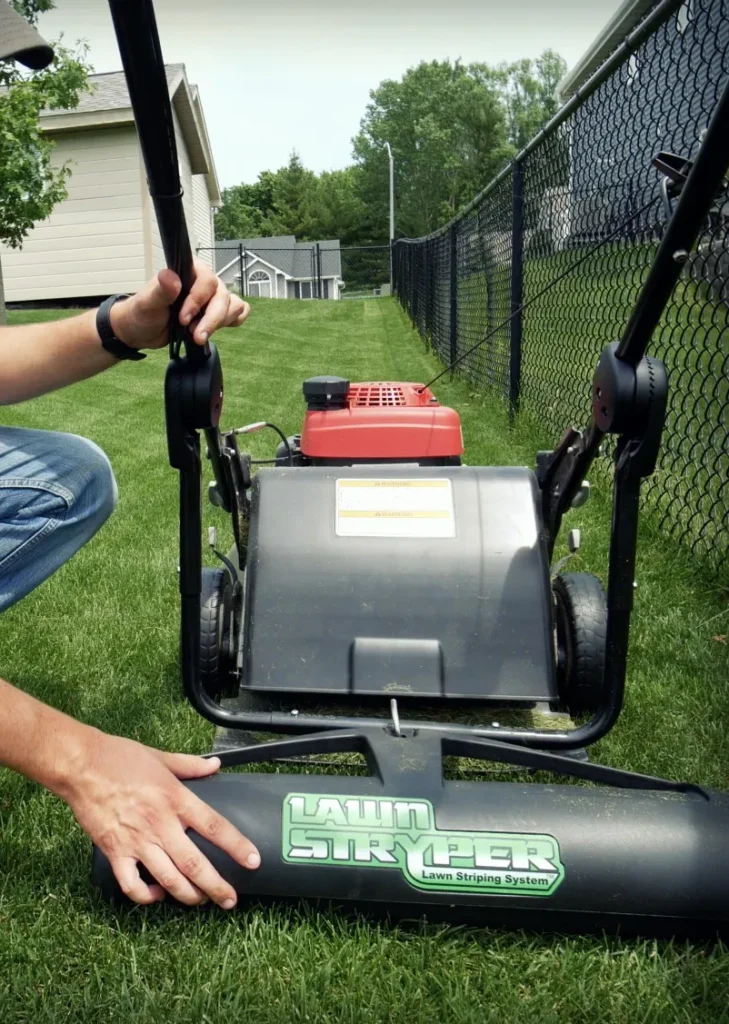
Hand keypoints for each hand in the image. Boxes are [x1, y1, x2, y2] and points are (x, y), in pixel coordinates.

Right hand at [61, 730, 259, 906]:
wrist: (81, 765)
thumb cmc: (120, 758)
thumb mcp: (161, 757)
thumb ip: (191, 765)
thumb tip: (215, 765)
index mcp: (176, 799)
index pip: (214, 826)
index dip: (236, 846)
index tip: (252, 861)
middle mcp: (160, 824)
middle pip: (195, 864)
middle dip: (216, 886)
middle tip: (231, 900)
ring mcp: (136, 841)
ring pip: (169, 879)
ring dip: (188, 896)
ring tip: (202, 902)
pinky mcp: (114, 852)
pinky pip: (132, 884)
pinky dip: (147, 896)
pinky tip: (158, 895)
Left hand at [109, 258, 250, 350]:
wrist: (143, 330)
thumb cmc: (143, 313)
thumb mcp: (147, 303)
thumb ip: (160, 290)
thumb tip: (171, 277)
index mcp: (188, 271)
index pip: (207, 280)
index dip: (199, 301)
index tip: (184, 319)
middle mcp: (204, 282)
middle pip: (222, 297)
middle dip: (211, 319)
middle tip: (195, 336)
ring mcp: (213, 297)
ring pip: (233, 305)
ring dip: (220, 323)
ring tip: (198, 335)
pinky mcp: (217, 312)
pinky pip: (239, 312)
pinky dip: (234, 320)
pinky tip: (218, 329)